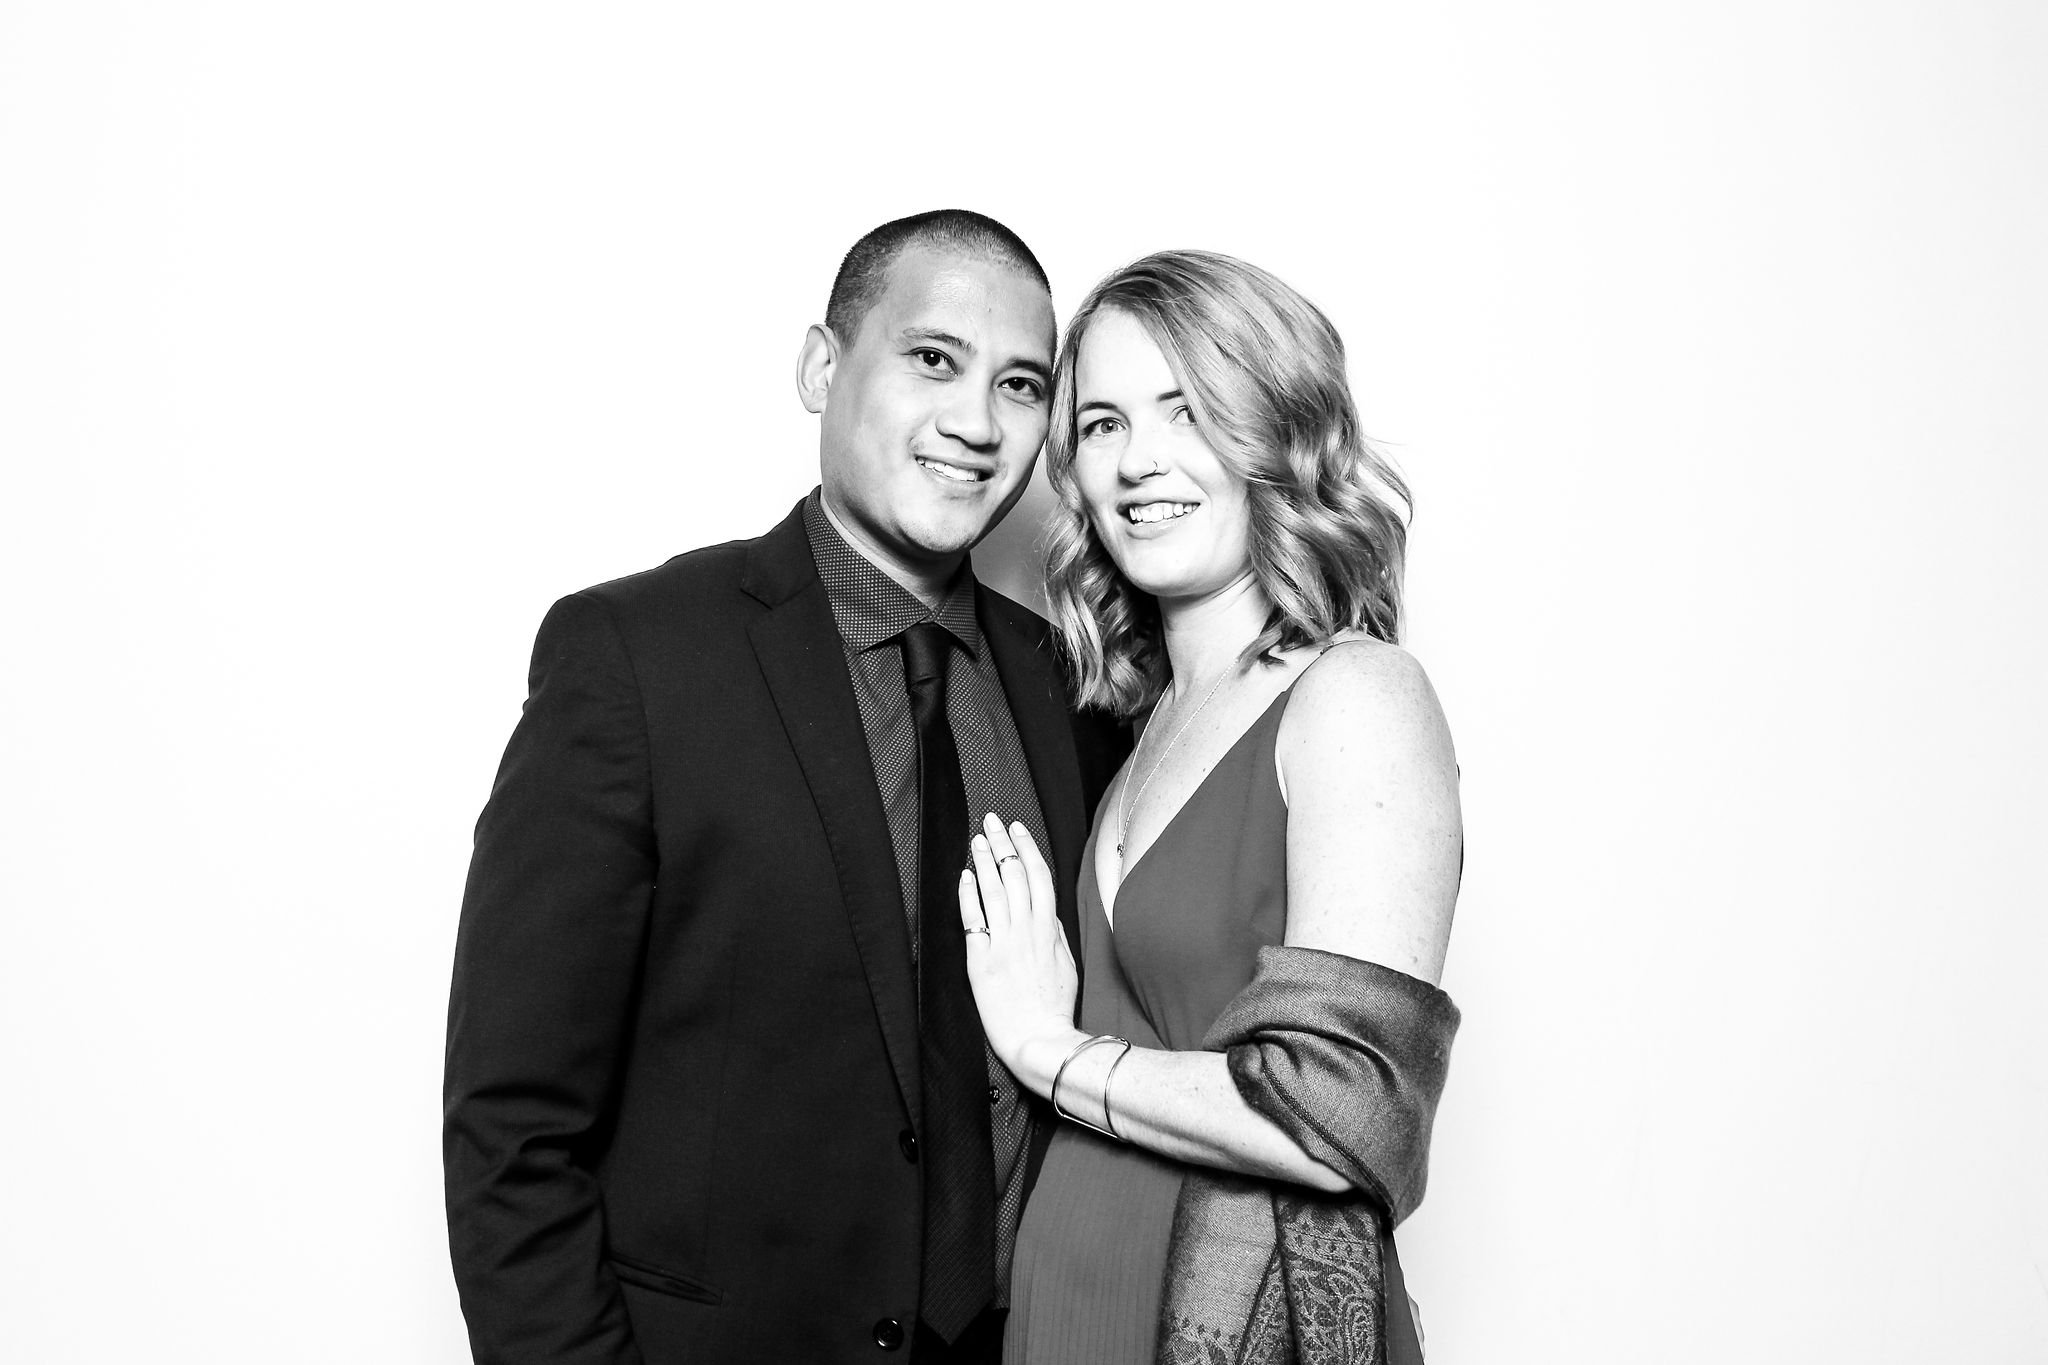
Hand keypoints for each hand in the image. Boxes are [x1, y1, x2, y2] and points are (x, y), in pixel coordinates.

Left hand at [957, 814, 1081, 1080]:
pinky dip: (968, 895)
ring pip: (994, 891)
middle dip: (1002, 844)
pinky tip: (963, 877)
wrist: (1038, 1039)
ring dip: (984, 861)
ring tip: (975, 840)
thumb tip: (1047, 911)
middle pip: (1015, 875)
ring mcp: (1004, 944)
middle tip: (991, 821)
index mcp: (1049, 929)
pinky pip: (974, 920)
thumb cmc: (1054, 1007)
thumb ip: (1056, 934)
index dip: (1027, 848)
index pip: (1039, 877)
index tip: (1017, 829)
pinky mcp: (982, 961)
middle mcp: (1027, 930)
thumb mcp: (1066, 964)